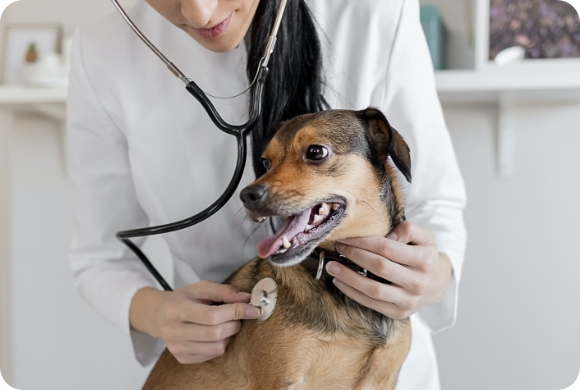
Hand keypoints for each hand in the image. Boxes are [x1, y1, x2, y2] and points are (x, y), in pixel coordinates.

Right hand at [130, 280, 260, 363]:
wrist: (158, 315)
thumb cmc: (182, 299)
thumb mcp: (200, 288)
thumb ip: (224, 291)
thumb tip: (247, 299)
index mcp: (176, 310)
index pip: (212, 316)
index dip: (236, 312)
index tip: (253, 309)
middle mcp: (173, 331)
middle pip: (216, 333)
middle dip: (235, 323)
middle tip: (237, 315)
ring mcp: (177, 348)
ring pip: (217, 347)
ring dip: (229, 334)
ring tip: (225, 323)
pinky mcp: (182, 358)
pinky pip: (213, 354)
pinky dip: (221, 343)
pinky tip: (215, 333)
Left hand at [327, 221, 451, 318]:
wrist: (438, 284)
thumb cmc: (425, 255)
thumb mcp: (425, 236)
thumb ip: (408, 229)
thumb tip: (387, 236)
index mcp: (424, 261)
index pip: (388, 248)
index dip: (364, 242)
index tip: (347, 237)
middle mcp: (418, 282)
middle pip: (380, 267)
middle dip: (355, 256)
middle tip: (338, 247)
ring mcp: (409, 301)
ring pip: (374, 290)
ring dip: (349, 278)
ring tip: (332, 267)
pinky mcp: (399, 313)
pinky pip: (372, 304)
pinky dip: (353, 293)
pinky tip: (340, 282)